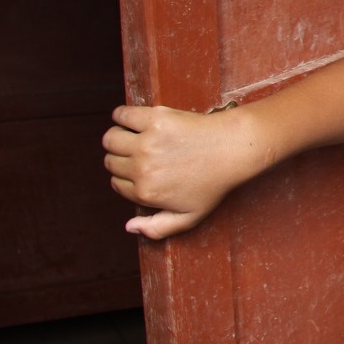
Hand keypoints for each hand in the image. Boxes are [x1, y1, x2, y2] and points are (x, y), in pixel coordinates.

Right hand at [103, 104, 260, 239]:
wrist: (233, 149)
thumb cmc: (214, 182)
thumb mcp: (190, 217)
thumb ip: (158, 228)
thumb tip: (128, 227)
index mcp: (146, 192)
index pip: (117, 183)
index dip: (127, 176)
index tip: (141, 169)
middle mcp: (142, 169)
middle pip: (111, 161)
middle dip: (121, 158)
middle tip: (140, 153)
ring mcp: (147, 143)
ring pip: (110, 139)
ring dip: (117, 137)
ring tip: (132, 136)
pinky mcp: (154, 119)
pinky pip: (121, 114)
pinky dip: (122, 116)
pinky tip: (132, 120)